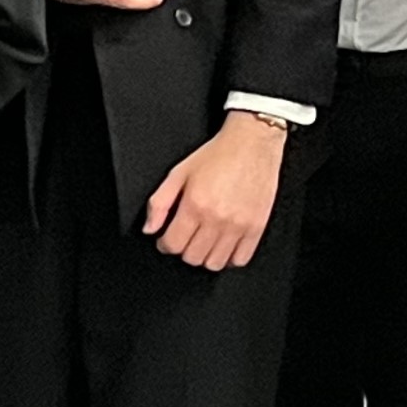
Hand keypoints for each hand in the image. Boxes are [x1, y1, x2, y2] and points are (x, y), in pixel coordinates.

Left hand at [142, 113, 283, 270]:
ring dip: (205, 256)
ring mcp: (239, 226)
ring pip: (215, 263)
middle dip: (184, 250)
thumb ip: (159, 202)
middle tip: (186, 237)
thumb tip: (149, 228)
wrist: (252, 143)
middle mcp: (217, 218)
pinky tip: (224, 245)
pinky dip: (229, 257)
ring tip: (204, 241)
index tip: (167, 239)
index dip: (165, 244)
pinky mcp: (257, 228)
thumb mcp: (179, 173)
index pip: (173, 244)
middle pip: (192, 257)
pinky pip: (240, 259)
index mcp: (195, 205)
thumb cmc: (218, 154)